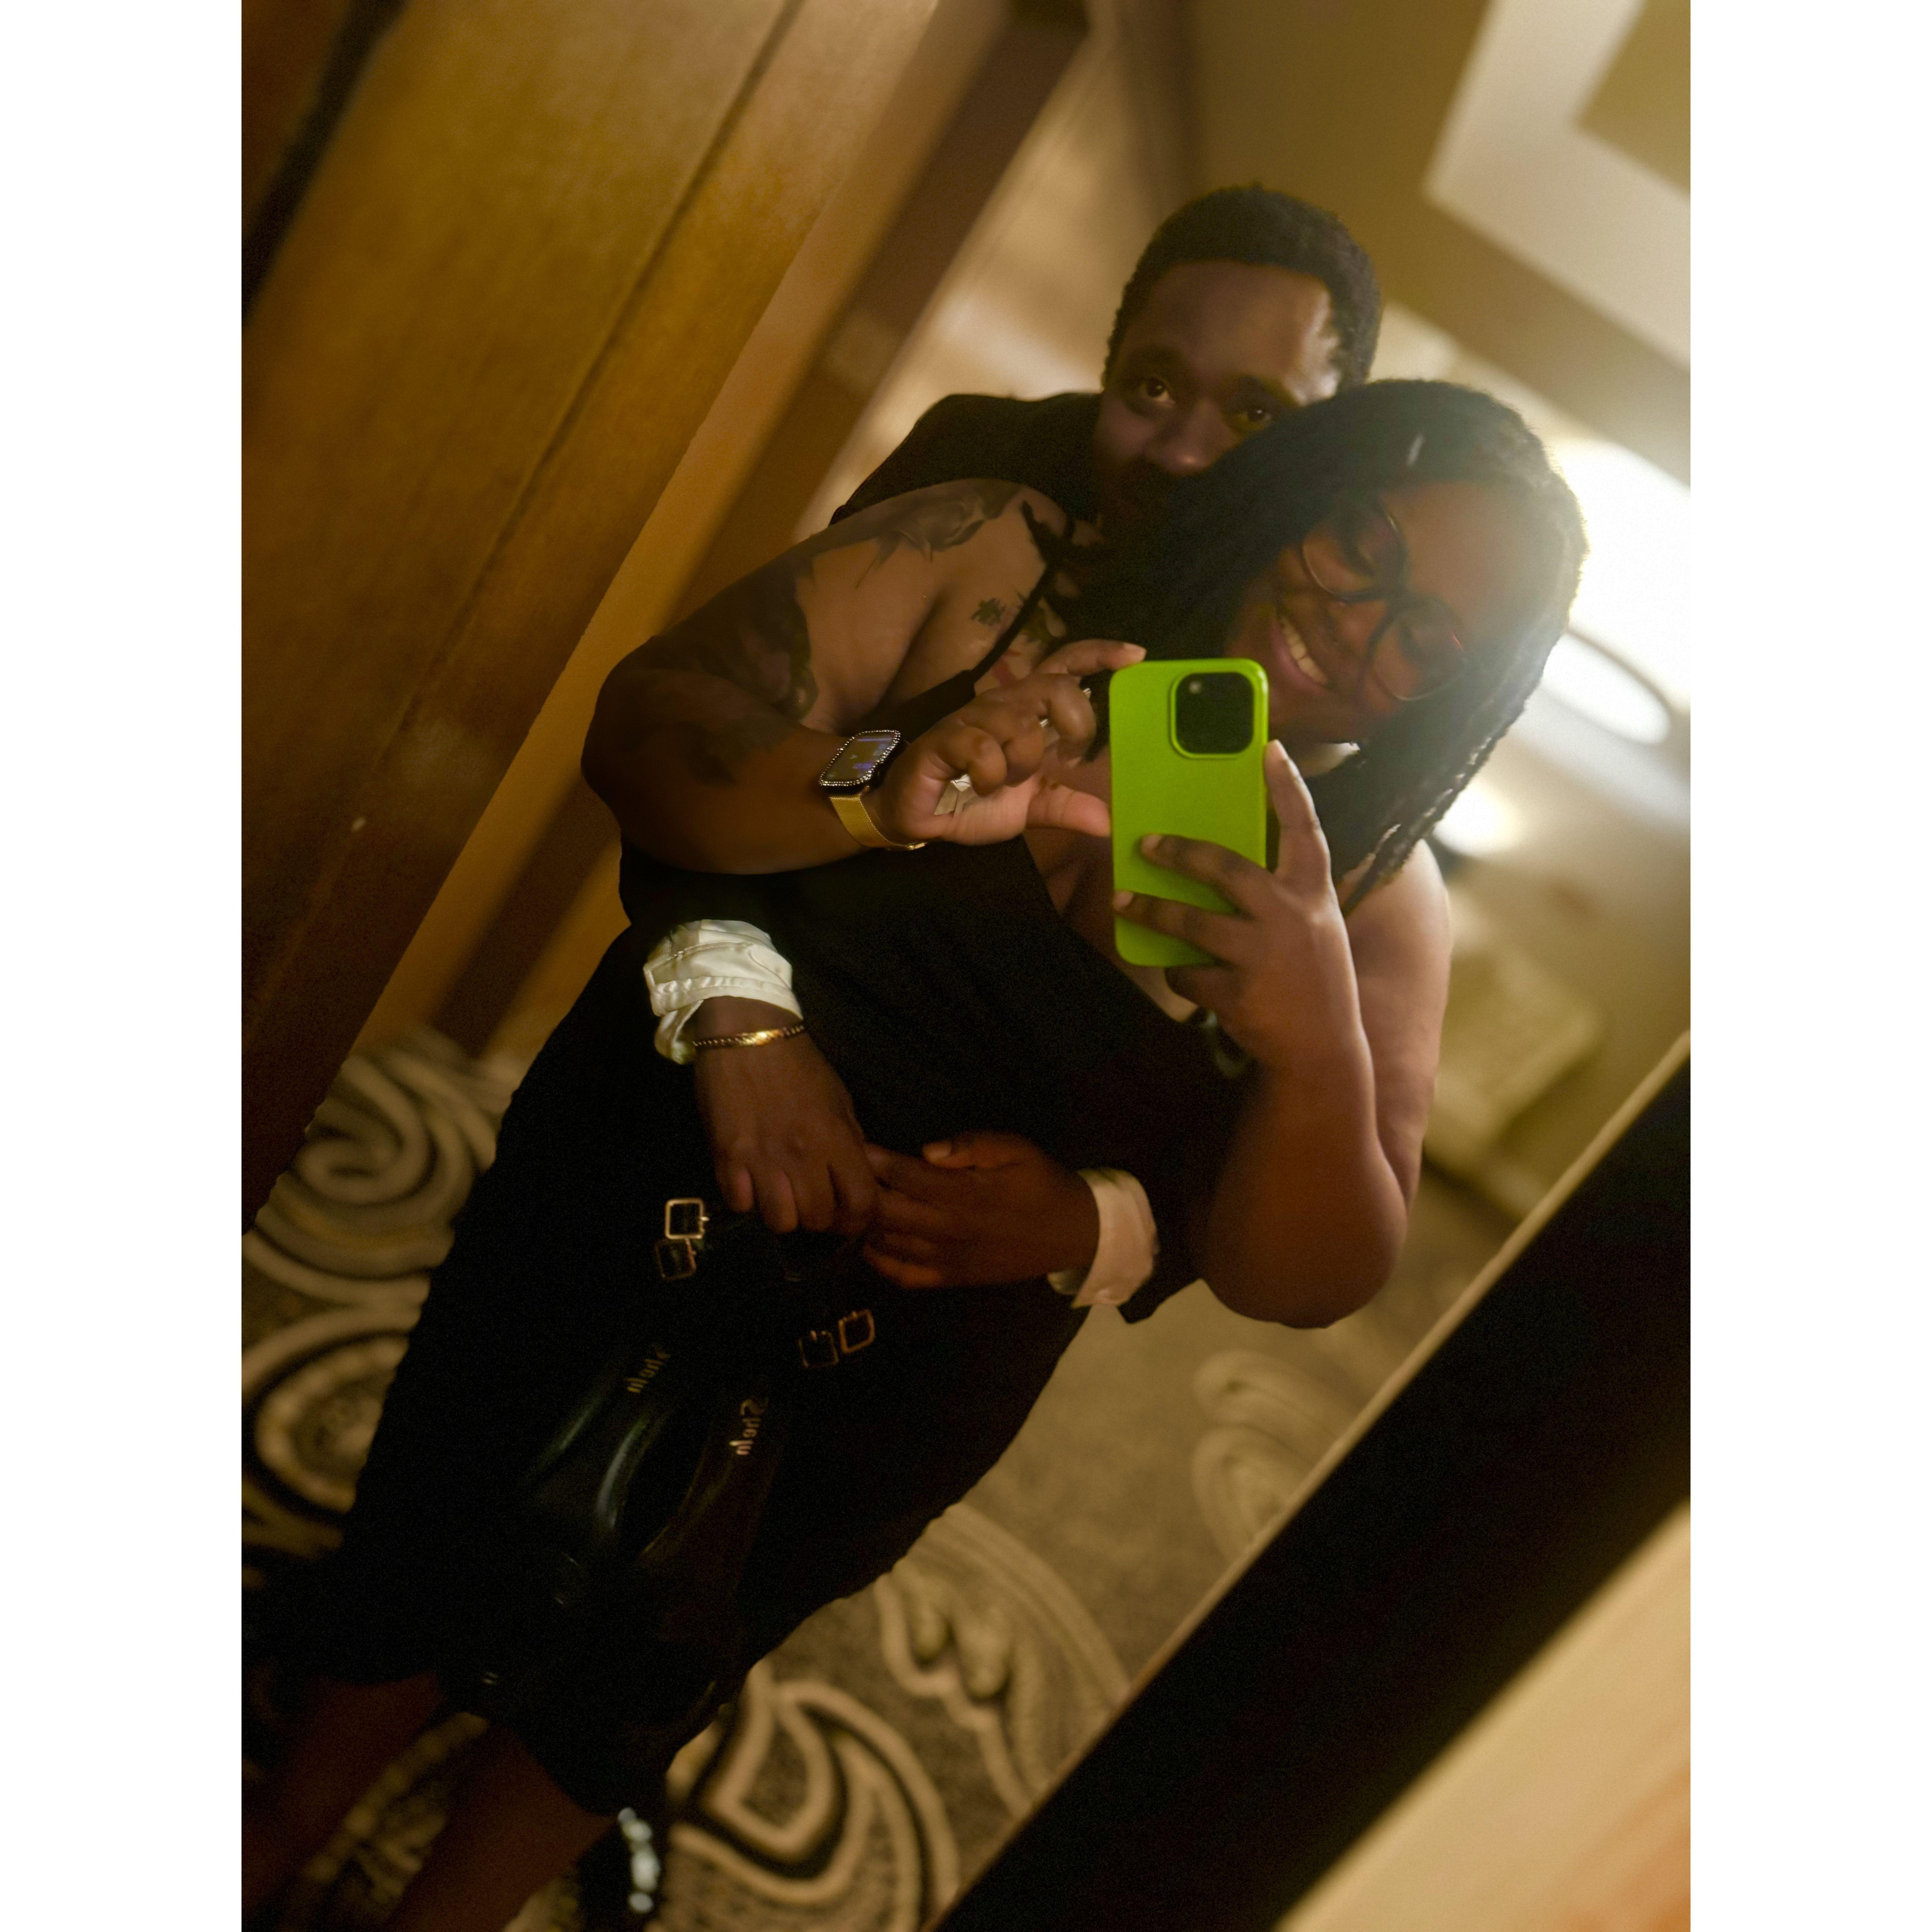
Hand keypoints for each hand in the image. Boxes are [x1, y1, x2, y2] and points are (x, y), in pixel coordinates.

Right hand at [691, 1000, 876, 1234]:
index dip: (858, 1218)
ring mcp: (762, 1159)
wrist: (746, 1031)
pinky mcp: (726, 1157)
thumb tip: (854, 1175)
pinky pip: (740, 1204)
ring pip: (780, 1222)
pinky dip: (746, 1199)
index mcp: (836, 1137)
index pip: (861, 1203)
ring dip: (781, 1213)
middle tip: (809, 1199)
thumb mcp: (838, 1097)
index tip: (848, 1213)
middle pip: (818, 1220)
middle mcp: (803, 1154)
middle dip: (817, 1216)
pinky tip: (748, 1181)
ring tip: (777, 1193)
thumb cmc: (797, 1062)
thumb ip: (848, 1139)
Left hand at [861, 1130, 1098, 1288]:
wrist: (1075, 1233)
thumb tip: (926, 1151)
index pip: (906, 1176)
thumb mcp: (1018, 1149)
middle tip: (837, 1175)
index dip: (874, 1161)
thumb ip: (973, 1146)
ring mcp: (948, 1259)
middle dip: (858, 1192)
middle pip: (888, 1212)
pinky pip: (906, 1276)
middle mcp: (950, 1229)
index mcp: (966, 1194)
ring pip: (890, 1244)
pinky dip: (880, 1262)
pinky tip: (867, 1244)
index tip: (851, 1145)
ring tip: (845, 1204)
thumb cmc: (1043, 1183)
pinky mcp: (952, 1278)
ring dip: (863, 1225)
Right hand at [868, 639, 1144, 846]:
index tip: (1134, 655)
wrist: (916, 815)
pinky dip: (990, 776)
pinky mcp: (946, 739)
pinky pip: (983, 749)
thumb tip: (1106, 822)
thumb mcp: (1029, 809)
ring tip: (1005, 782)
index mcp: (1028, 715)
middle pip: (1054, 687)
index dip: (1098, 655)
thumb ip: (1066, 808)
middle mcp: (1004, 707)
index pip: (1064, 667)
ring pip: (1021, 724)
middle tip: (1064, 757)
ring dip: (1022, 762)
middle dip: (1073, 723)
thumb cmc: (971, 799)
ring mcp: (974, 720)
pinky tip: (980, 786)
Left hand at [1110, 740, 1357, 1069]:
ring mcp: (1264, 956)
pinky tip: (1183, 975)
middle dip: (1180, 851)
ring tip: (1126, 902)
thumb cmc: (1313, 980)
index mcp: (1315, 894)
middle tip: (1145, 843)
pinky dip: (1180, 973)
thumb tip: (1225, 862)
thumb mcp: (1314, 927)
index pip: (1305, 829)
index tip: (1268, 748)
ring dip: (1153, 911)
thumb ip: (1284, 893)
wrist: (1324, 1053)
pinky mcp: (1238, 994)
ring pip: (1192, 922)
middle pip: (1226, 867)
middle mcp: (1292, 917)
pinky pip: (1188, 974)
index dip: (1287, 787)